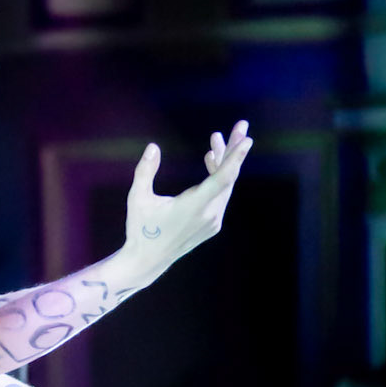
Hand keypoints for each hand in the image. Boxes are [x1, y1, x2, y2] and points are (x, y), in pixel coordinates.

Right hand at [124, 122, 252, 280]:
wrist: (147, 261)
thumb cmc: (140, 228)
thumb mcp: (137, 198)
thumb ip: (145, 171)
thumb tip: (152, 147)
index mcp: (194, 207)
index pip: (223, 179)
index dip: (236, 158)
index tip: (248, 140)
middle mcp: (209, 214)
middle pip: (229, 177)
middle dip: (234, 150)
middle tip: (241, 125)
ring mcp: (213, 221)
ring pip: (225, 185)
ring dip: (223, 161)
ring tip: (216, 139)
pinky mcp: (211, 224)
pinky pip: (220, 195)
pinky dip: (218, 177)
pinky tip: (210, 160)